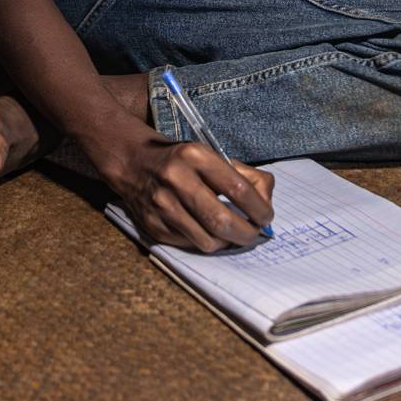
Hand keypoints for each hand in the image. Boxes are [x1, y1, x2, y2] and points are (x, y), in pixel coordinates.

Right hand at [102, 134, 274, 251]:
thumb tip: (266, 202)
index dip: (259, 209)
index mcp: (195, 156)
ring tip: (232, 234)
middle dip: (246, 233)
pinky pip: (190, 245)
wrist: (133, 162)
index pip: (238, 188)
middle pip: (222, 221)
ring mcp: (161, 205)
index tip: (266, 217)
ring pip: (207, 240)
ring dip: (228, 242)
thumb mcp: (212, 155)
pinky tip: (209, 232)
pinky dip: (206, 242)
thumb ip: (245, 174)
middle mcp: (176, 179)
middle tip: (255, 234)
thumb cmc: (182, 160)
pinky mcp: (153, 226)